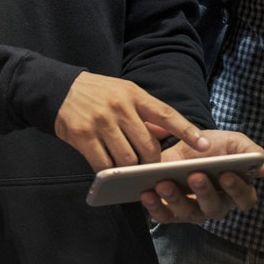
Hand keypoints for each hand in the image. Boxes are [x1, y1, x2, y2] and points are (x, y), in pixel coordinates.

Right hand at [55, 72, 209, 171]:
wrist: (58, 90)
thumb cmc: (97, 94)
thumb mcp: (124, 93)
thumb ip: (145, 112)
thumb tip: (165, 131)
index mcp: (134, 94)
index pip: (167, 114)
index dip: (187, 131)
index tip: (205, 145)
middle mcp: (120, 107)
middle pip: (147, 145)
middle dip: (152, 163)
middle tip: (151, 170)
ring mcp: (101, 121)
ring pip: (127, 159)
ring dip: (131, 171)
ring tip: (131, 173)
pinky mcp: (83, 136)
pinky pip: (104, 164)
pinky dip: (111, 173)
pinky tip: (111, 173)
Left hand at [140, 131, 263, 222]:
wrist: (184, 145)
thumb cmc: (213, 145)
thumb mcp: (232, 141)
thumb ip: (248, 150)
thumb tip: (262, 166)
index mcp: (237, 191)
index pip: (244, 198)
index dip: (237, 189)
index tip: (227, 174)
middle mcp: (216, 205)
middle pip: (214, 207)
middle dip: (204, 192)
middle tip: (194, 175)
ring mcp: (193, 211)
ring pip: (187, 213)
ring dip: (175, 199)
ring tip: (163, 183)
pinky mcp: (171, 213)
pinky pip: (164, 216)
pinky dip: (154, 206)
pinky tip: (146, 193)